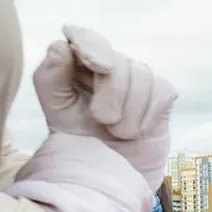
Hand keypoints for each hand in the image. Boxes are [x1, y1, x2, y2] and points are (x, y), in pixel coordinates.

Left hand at [32, 25, 177, 187]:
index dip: (94, 48)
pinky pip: (162, 92)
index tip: (99, 67)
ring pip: (143, 76)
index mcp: (79, 63)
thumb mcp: (56, 109)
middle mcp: (110, 65)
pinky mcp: (161, 95)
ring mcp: (138, 79)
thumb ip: (50, 76)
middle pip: (118, 62)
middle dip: (112, 95)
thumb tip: (62, 46)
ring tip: (119, 132)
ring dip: (131, 111)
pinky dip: (149, 115)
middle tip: (103, 121)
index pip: (86, 38)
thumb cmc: (79, 140)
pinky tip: (139, 129)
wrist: (111, 173)